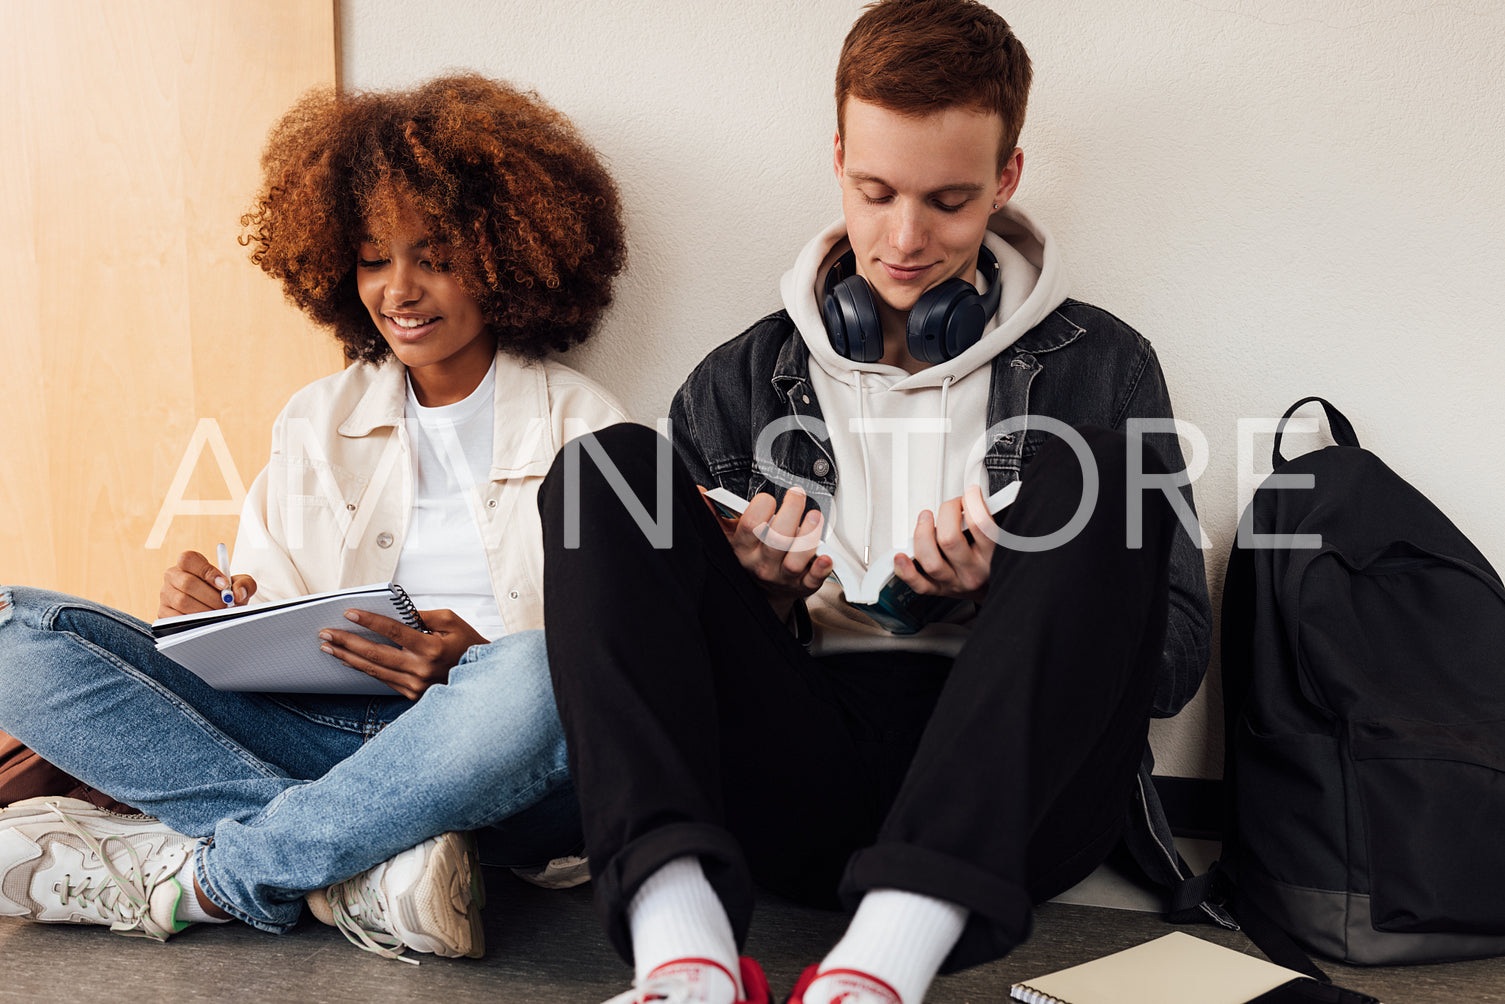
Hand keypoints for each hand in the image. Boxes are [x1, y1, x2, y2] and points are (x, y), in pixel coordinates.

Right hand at [159, 551, 257, 617]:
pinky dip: (194, 621)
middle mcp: (173, 576)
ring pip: (182, 601)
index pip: (189, 559)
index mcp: (188, 563)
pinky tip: (207, 621)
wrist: (215, 609)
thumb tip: (238, 594)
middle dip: (211, 597)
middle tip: (226, 605)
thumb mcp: (239, 584)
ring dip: (205, 610)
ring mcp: (166, 594)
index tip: (225, 584)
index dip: (207, 571)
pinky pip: (176, 618)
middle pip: (187, 583)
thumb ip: (244, 584)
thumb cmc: (225, 593)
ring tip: (220, 614)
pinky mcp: (164, 613)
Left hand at [318, 608, 485, 699]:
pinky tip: (350, 661)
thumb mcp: (451, 622)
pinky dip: (364, 669)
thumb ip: (421, 616)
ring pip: (374, 670)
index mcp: (431, 648)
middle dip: (347, 642)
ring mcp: (415, 685)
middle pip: (376, 654)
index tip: (349, 613)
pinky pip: (383, 680)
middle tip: (326, 633)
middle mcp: (420, 669)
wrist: (483, 679)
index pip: (393, 632)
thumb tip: (396, 612)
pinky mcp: (412, 695)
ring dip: (348, 657)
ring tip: (329, 648)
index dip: (369, 621)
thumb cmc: (468, 646)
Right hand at [701, 485, 830, 619]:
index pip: (751, 525)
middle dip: (791, 512)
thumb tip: (700, 492)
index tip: (768, 499)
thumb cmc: (749, 556)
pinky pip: (812, 579)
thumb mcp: (728, 535)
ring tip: (814, 518)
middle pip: (776, 539)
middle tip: (798, 496)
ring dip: (808, 536)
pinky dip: (821, 568)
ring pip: (795, 559)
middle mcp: (762, 563)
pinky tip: (826, 556)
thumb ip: (715, 513)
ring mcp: (782, 576)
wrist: (762, 591)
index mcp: (743, 548)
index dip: (762, 506)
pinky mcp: (802, 585)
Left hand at [893, 484, 997, 602]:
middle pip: (949, 540)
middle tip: (949, 506)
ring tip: (925, 519)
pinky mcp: (938, 590)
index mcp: (993, 556)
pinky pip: (918, 584)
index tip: (970, 493)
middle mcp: (973, 572)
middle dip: (946, 513)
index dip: (972, 503)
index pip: (980, 525)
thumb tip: (975, 494)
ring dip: (922, 535)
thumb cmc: (994, 562)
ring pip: (931, 561)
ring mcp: (953, 582)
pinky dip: (905, 569)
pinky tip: (901, 555)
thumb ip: (988, 518)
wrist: (994, 593)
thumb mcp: (1003, 540)